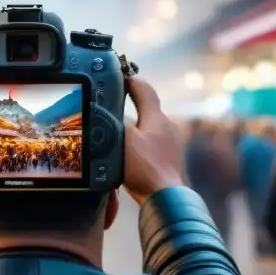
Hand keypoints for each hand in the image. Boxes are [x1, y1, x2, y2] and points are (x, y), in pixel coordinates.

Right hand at [123, 77, 184, 203]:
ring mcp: (170, 144)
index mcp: (157, 118)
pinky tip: (130, 152)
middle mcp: (167, 127)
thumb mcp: (123, 140)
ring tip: (118, 129)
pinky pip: (152, 143)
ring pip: (150, 127)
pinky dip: (140, 142)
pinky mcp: (168, 160)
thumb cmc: (146, 167)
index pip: (144, 90)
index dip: (131, 81)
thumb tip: (104, 112)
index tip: (119, 76)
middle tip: (115, 101)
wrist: (165, 198)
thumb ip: (114, 123)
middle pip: (148, 108)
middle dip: (132, 103)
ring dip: (136, 125)